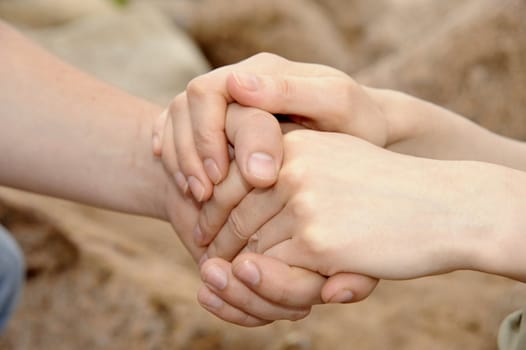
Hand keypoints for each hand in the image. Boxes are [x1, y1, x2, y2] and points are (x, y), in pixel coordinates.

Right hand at [152, 52, 390, 201]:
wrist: (363, 135)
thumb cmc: (356, 122)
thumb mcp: (334, 103)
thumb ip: (289, 91)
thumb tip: (237, 83)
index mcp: (262, 72)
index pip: (210, 93)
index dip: (206, 136)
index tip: (221, 177)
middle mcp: (238, 83)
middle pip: (188, 107)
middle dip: (192, 152)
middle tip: (205, 193)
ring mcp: (226, 105)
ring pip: (178, 122)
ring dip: (183, 161)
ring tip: (200, 196)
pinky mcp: (219, 126)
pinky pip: (179, 137)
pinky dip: (180, 162)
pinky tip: (193, 188)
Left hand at [190, 105, 378, 324]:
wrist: (446, 206)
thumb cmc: (391, 187)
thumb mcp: (337, 160)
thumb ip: (293, 171)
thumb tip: (245, 196)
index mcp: (293, 144)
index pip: (231, 179)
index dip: (213, 210)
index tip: (207, 234)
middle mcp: (293, 167)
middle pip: (234, 215)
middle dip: (218, 243)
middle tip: (210, 263)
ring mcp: (304, 203)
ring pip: (250, 247)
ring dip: (237, 269)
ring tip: (224, 279)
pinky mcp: (317, 241)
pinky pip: (274, 270)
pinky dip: (266, 283)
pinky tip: (264, 284)